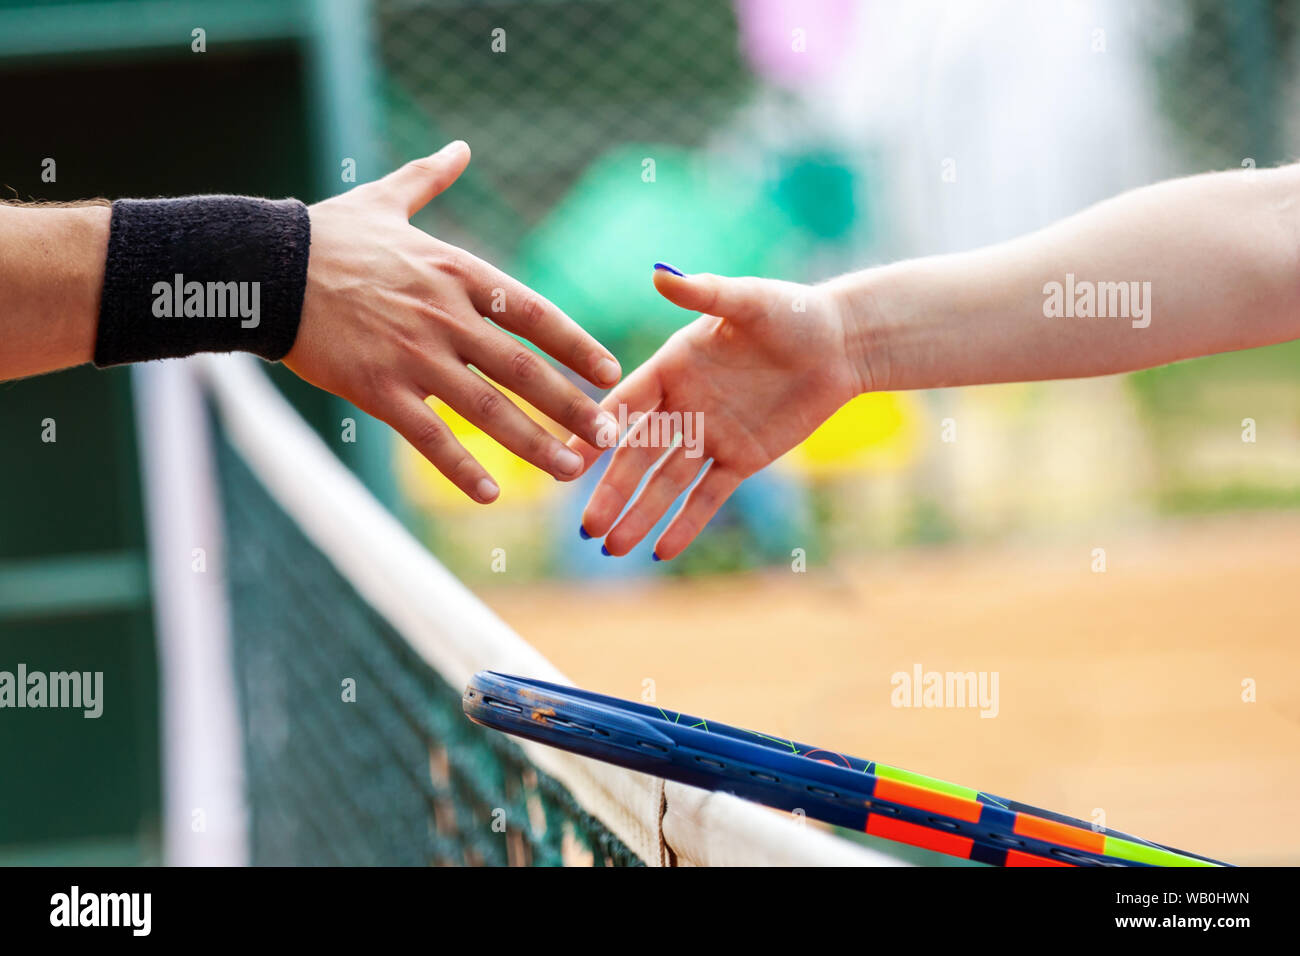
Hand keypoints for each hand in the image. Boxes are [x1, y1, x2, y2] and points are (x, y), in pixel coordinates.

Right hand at [285, 141, 620, 502]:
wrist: (263, 267)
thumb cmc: (326, 234)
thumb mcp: (386, 199)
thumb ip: (430, 178)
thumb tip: (460, 147)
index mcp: (457, 272)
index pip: (535, 314)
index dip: (576, 346)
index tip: (611, 373)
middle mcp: (446, 316)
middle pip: (524, 370)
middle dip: (572, 407)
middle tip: (608, 437)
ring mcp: (413, 356)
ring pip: (488, 411)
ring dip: (534, 445)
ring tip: (570, 470)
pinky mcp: (377, 389)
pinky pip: (429, 437)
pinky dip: (461, 467)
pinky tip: (490, 494)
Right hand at [568, 264, 868, 559]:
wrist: (841, 344)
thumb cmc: (792, 312)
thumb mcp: (748, 301)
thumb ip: (704, 292)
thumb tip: (660, 273)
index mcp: (672, 368)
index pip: (624, 406)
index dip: (596, 432)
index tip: (568, 459)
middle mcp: (683, 406)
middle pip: (638, 456)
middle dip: (612, 491)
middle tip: (586, 526)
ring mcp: (710, 436)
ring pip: (666, 483)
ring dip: (639, 515)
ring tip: (610, 548)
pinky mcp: (741, 459)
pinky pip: (708, 496)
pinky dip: (686, 523)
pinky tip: (660, 550)